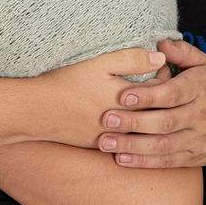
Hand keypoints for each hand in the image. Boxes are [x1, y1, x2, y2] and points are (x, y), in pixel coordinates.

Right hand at [32, 47, 167, 148]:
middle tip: (164, 85)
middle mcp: (126, 122)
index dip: (167, 77)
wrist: (38, 111)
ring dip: (150, 118)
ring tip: (149, 104)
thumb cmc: (68, 84)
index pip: (163, 90)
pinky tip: (128, 119)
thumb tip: (161, 58)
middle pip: (158, 113)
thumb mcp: (100, 63)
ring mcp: (115, 137)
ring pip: (143, 130)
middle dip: (164, 99)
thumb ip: (132, 59)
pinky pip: (126, 141)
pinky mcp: (101, 146)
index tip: (165, 68)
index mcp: (130, 100)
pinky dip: (132, 131)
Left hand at [98, 38, 205, 167]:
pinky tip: (122, 159)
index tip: (123, 95)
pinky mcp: (194, 157)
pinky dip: (144, 162)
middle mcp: (201, 115)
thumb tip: (159, 43)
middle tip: (106, 119)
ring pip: (163, 145)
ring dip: (133, 145)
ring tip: (106, 142)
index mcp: (201, 89)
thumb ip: (182, 53)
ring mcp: (198, 139)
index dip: (148, 96)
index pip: (173, 93)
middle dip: (133, 122)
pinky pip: (167, 161)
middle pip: (165, 121)